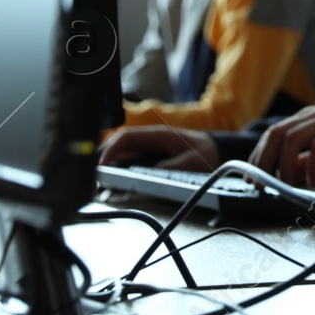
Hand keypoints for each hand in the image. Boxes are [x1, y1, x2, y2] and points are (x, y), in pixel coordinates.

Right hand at [99, 126, 219, 172]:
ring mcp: (150, 148)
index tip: (102, 166)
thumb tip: (149, 175)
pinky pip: (129, 161)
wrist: (219, 152)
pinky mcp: (151, 157)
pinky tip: (113, 179)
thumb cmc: (207, 153)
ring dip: (110, 164)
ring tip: (99, 179)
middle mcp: (151, 139)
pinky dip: (119, 169)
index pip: (126, 137)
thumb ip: (171, 167)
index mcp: (159, 135)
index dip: (110, 150)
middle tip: (95, 176)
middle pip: (119, 145)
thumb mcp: (192, 162)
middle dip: (104, 158)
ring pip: (122, 153)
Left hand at [250, 105, 314, 186]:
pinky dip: (311, 167)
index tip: (251, 177)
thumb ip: (303, 162)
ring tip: (286, 184)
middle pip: (277, 133)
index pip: (274, 133)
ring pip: (292, 137)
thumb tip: (280, 176)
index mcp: (307, 119)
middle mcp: (314, 116)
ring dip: (284, 165)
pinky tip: (313, 181)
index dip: (258, 156)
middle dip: (263, 161)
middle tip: (260, 185)